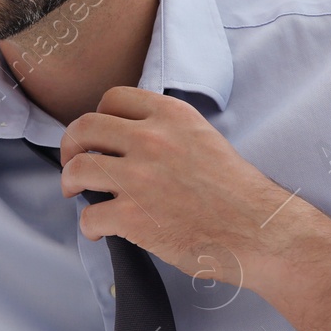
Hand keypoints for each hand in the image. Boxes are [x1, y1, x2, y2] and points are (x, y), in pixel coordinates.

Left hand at [55, 86, 330, 330]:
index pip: (114, 98)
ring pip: (77, 169)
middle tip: (73, 161)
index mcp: (172, 115)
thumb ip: (169, 132)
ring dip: (70, 181)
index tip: (98, 135)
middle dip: (71, 145)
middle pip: (84, 128)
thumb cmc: (239, 192)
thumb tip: (132, 141)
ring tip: (75, 192)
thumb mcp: (205, 139)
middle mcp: (151, 139)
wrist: (261, 232)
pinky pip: (89, 215)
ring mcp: (139, 177)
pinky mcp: (133, 216)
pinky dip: (88, 225)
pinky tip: (99, 230)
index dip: (99, 117)